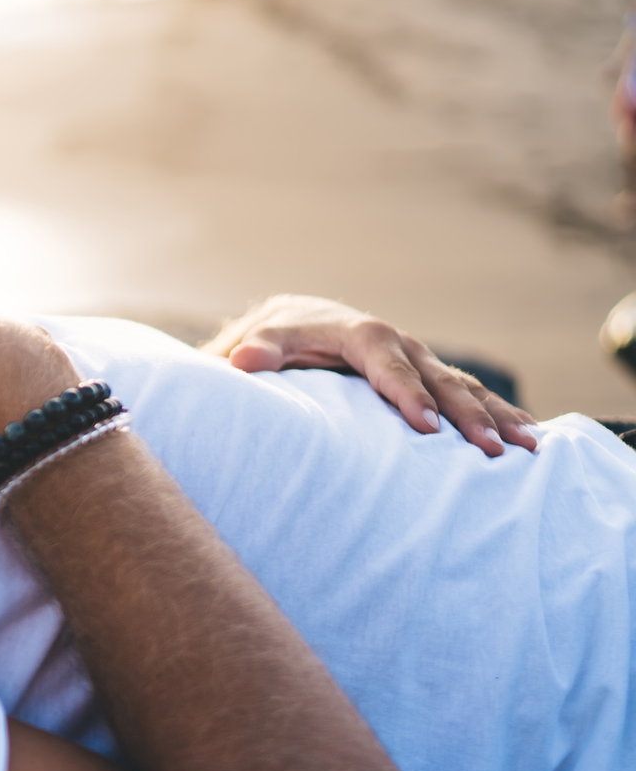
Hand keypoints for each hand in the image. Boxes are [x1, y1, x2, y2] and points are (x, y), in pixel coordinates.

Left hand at [204, 294, 535, 456]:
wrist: (299, 321)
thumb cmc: (277, 337)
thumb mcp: (263, 340)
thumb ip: (257, 350)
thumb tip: (242, 360)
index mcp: (361, 333)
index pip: (387, 364)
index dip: (407, 393)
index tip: (425, 426)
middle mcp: (399, 344)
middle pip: (438, 380)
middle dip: (466, 415)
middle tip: (491, 449)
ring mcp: (419, 360)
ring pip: (464, 388)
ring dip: (496, 416)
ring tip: (527, 447)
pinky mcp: (428, 376)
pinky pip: (468, 395)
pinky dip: (498, 413)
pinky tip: (528, 437)